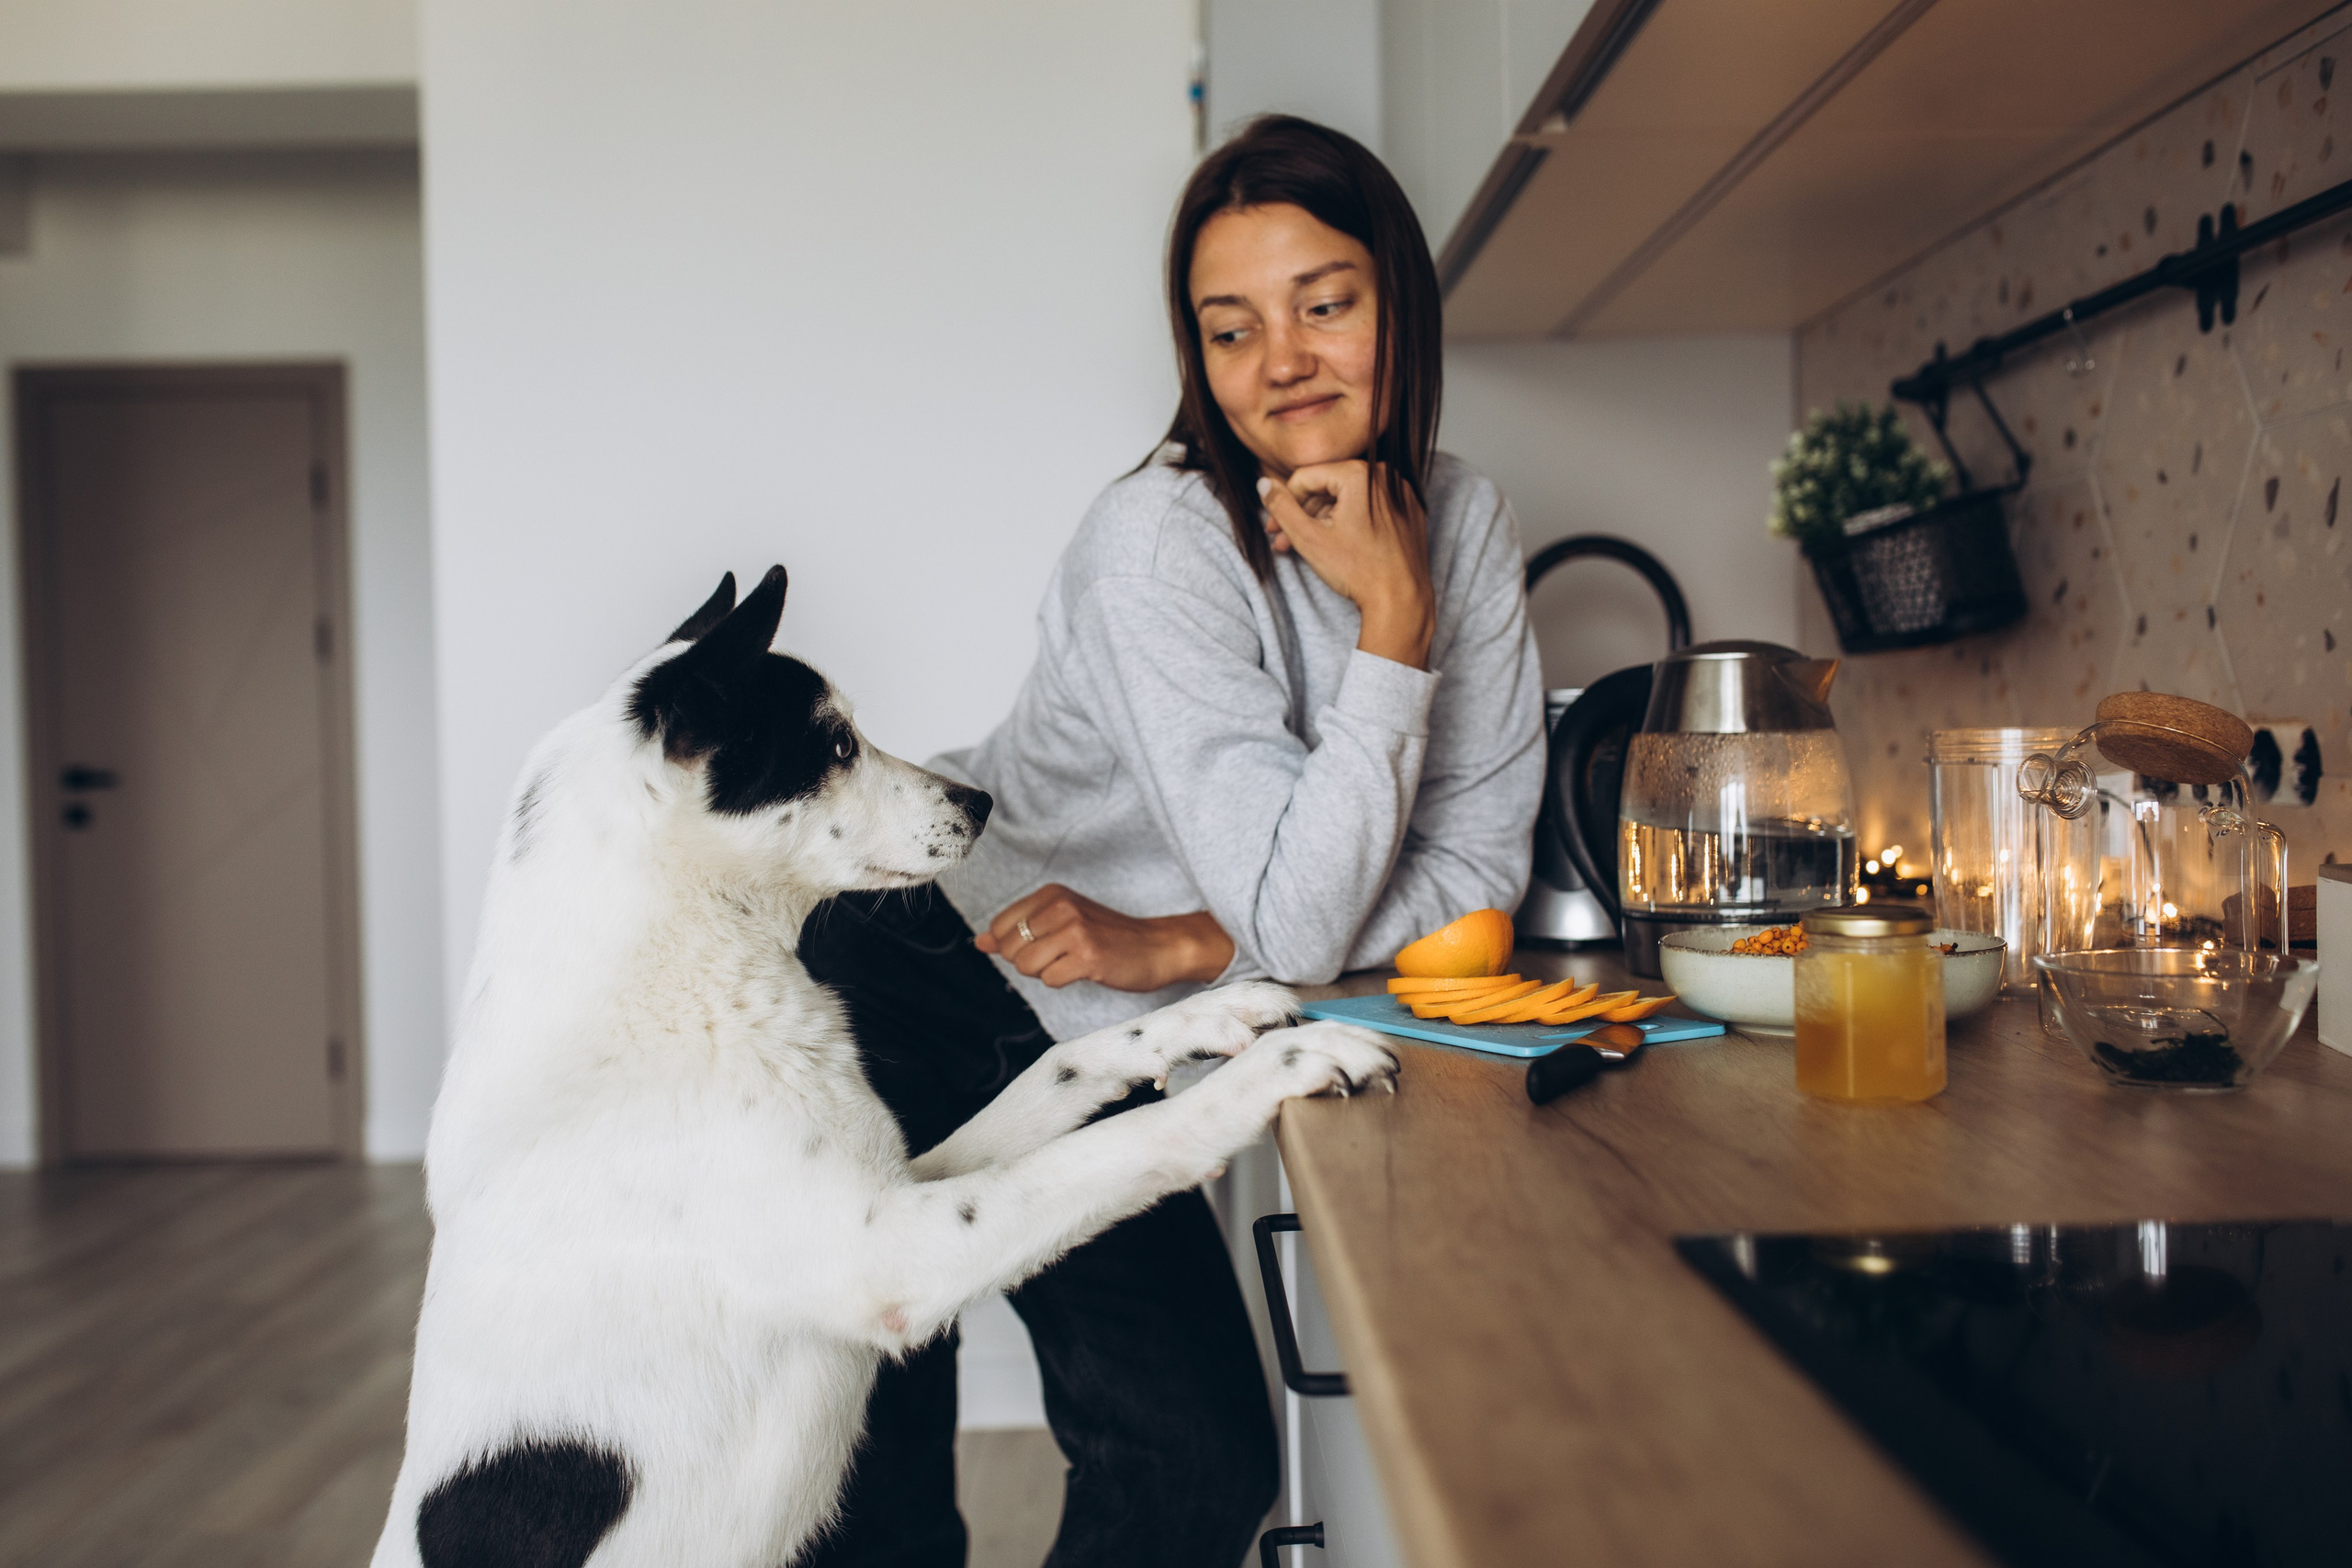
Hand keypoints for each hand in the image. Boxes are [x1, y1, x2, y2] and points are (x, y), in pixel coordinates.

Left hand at [976, 884, 1235, 990]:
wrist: (1157, 947)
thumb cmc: (1107, 937)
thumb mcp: (1061, 923)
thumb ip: (1018, 931)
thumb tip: (978, 942)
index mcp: (1050, 894)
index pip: (1000, 927)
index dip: (1015, 946)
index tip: (1047, 944)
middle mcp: (1060, 906)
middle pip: (1009, 949)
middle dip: (1029, 961)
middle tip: (1062, 955)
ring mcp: (1075, 930)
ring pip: (1026, 966)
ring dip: (1047, 973)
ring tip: (1074, 961)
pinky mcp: (1088, 956)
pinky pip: (1050, 980)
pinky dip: (1064, 982)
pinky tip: (1087, 970)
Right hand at [1257, 461, 1435, 668]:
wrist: (1401, 600)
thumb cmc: (1358, 571)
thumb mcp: (1309, 538)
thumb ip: (1281, 507)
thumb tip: (1262, 483)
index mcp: (1359, 473)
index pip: (1304, 478)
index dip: (1284, 504)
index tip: (1274, 530)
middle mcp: (1384, 475)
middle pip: (1327, 486)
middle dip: (1302, 515)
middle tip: (1284, 541)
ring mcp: (1400, 493)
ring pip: (1348, 498)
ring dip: (1323, 520)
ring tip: (1307, 547)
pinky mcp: (1410, 511)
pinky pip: (1371, 508)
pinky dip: (1351, 522)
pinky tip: (1338, 545)